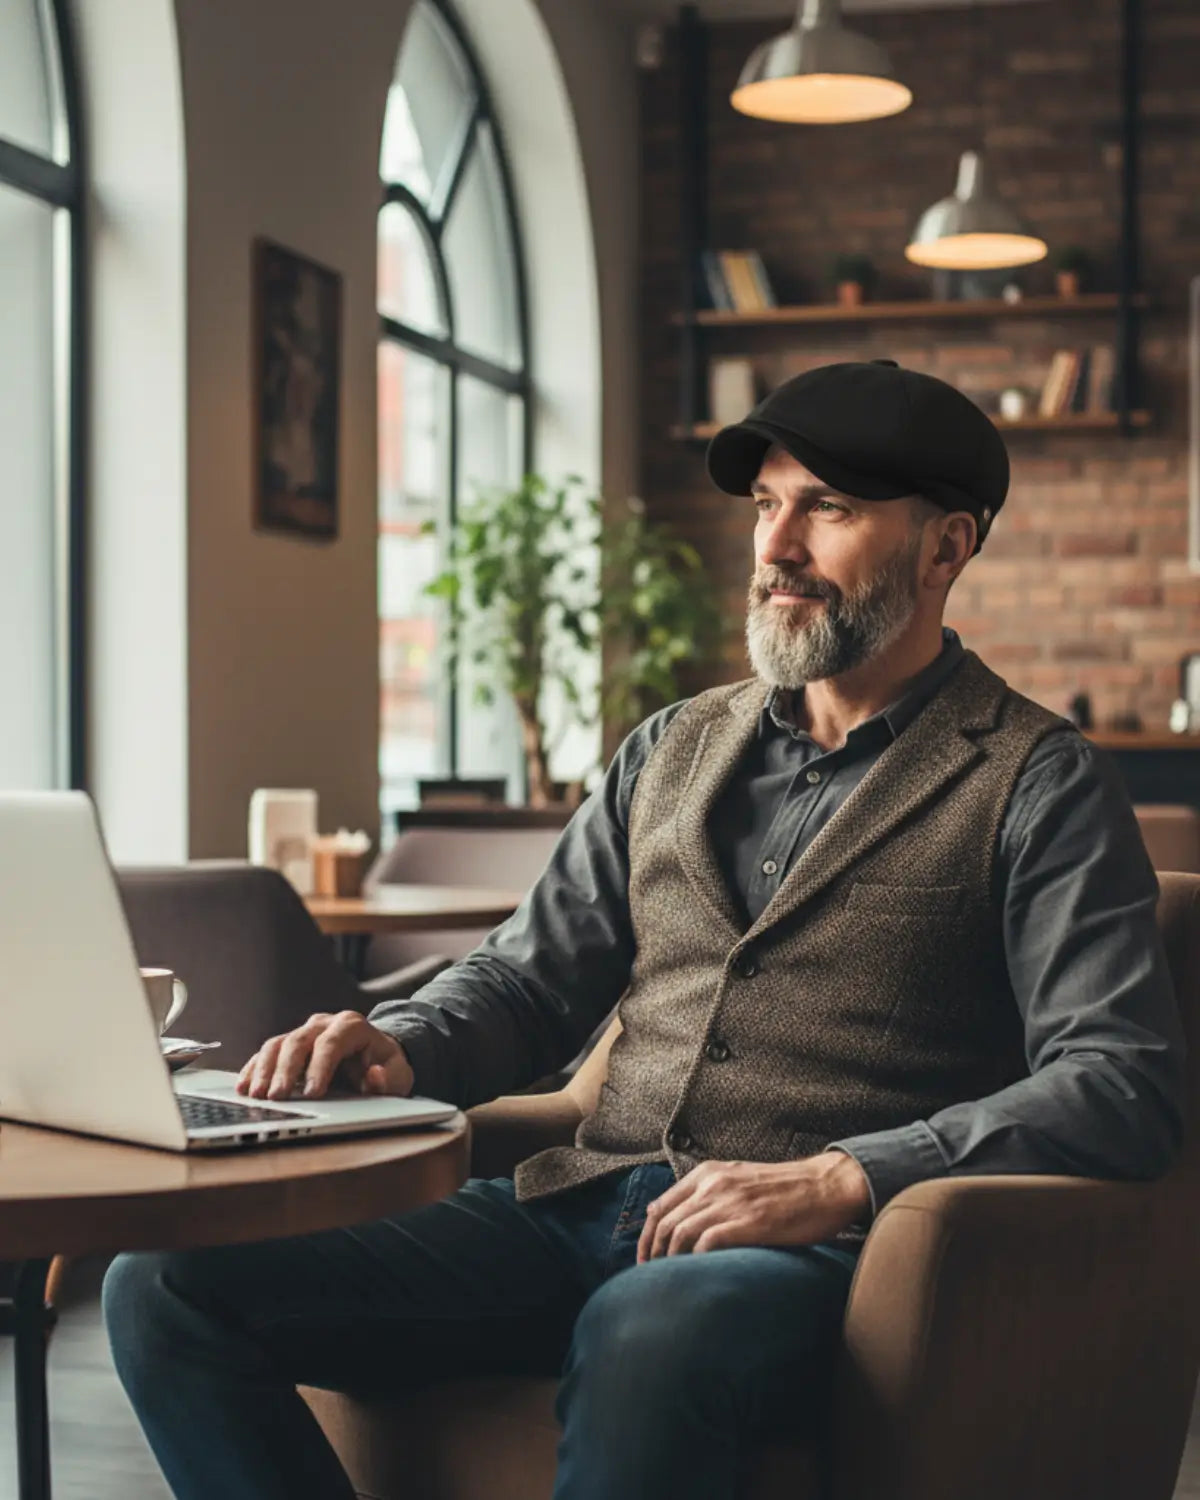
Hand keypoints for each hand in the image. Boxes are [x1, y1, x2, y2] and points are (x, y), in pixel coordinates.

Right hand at [235, 1012, 414, 1100]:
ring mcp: (304, 1032)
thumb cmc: (387, 1067)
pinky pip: (266, 1053)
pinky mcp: (289, 1045)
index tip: (313, 1093)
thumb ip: (389, 1078)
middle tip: (277, 1097)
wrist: (377, 1056)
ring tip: (255, 1096)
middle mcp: (324, 1024)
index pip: (332, 1042)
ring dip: (264, 1070)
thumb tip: (375, 1076)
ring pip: (278, 1044)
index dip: (320, 1067)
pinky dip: (254, 1069)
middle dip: (286, 1070)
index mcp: (352, 1026)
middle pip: (299, 1040)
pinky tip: (244, 1087)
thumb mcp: (399, 1075)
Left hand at [636, 1151, 870, 1262]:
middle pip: (665, 1223)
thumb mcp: (740, 1180)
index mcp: (709, 1173)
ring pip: (680, 1234)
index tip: (645, 1259)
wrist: (826, 1185)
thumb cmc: (786, 1189)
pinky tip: (697, 1277)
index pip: (661, 1206)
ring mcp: (730, 1202)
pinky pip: (707, 1244)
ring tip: (671, 1283)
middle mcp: (713, 1184)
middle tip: (650, 1279)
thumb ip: (711, 1194)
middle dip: (651, 1254)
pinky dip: (696, 1262)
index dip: (646, 1236)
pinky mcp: (748, 1223)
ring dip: (670, 1262)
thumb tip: (683, 1221)